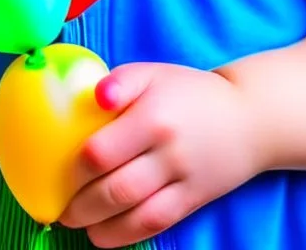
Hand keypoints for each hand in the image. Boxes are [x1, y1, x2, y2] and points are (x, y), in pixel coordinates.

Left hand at [58, 62, 265, 247]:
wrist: (248, 117)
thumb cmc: (190, 92)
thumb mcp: (154, 72)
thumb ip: (120, 80)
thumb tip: (93, 96)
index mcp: (152, 115)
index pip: (102, 151)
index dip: (74, 169)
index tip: (56, 172)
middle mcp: (167, 151)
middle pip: (114, 189)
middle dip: (79, 205)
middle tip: (59, 207)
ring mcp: (182, 180)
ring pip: (133, 214)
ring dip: (96, 226)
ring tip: (75, 222)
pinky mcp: (193, 201)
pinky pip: (154, 225)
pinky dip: (124, 236)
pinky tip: (103, 235)